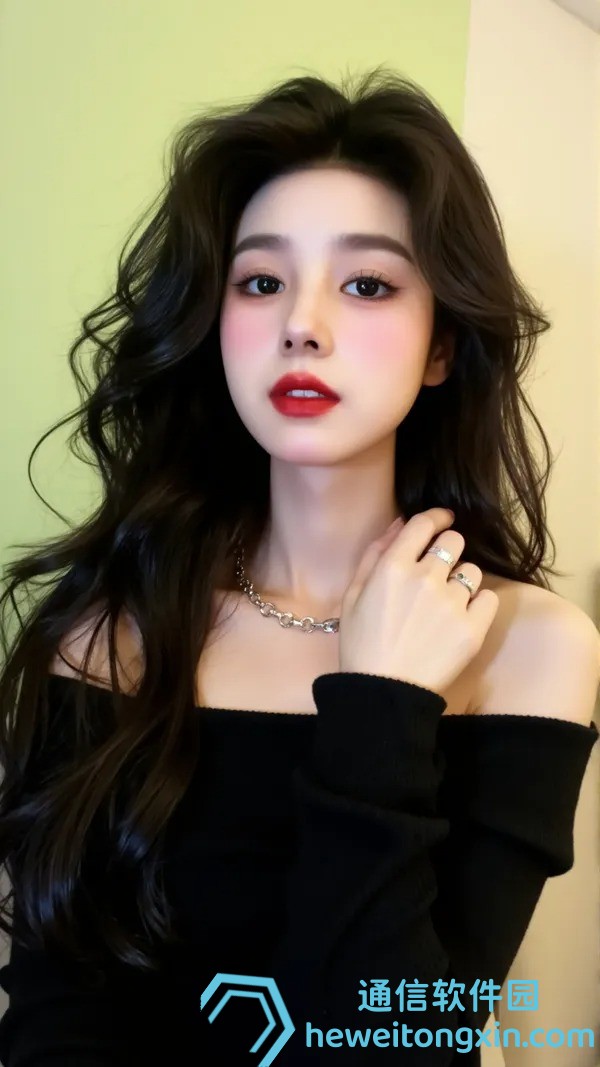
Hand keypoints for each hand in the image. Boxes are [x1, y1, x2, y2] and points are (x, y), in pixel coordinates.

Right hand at [338, 508, 499, 696]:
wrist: (384, 692)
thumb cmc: (362, 643)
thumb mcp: (353, 594)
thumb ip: (376, 553)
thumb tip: (401, 523)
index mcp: (393, 567)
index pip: (424, 523)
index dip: (436, 517)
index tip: (443, 520)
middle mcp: (426, 578)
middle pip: (454, 541)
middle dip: (449, 550)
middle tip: (441, 570)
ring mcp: (452, 602)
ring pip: (472, 571)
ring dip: (462, 581)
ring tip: (447, 605)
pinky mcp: (473, 627)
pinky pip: (489, 598)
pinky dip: (478, 605)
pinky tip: (461, 619)